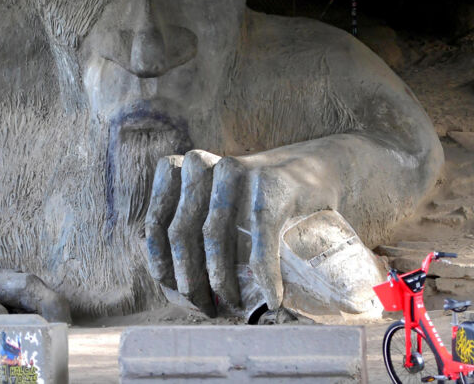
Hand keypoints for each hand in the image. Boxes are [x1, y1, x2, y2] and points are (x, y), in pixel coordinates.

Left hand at [144, 145, 384, 317]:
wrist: (317, 168)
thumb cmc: (258, 198)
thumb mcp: (217, 202)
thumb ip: (190, 226)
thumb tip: (169, 287)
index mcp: (183, 169)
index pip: (157, 223)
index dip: (162, 264)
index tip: (177, 292)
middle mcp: (203, 164)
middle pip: (181, 233)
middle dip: (190, 280)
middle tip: (207, 308)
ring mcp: (237, 172)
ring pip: (214, 237)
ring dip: (222, 281)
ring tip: (235, 305)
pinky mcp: (271, 187)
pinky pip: (259, 239)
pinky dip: (266, 275)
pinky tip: (273, 297)